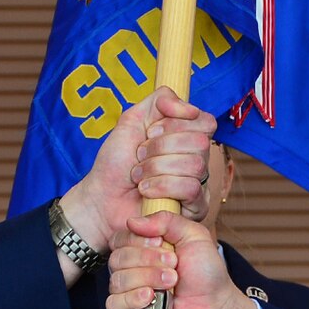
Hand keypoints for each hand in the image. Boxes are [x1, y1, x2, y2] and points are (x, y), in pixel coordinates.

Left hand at [60, 89, 218, 268]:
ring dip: (156, 168)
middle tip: (139, 156)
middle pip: (200, 142)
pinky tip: (146, 191)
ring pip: (195, 165)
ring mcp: (199, 184)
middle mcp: (197, 159)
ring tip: (139, 176)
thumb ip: (161, 100)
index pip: (206, 122)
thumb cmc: (116, 162)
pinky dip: (162, 186)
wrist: (102, 197)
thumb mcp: (132, 119)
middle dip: (160, 148)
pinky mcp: (195, 208)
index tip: (150, 133)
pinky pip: (191, 188)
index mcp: (187, 136)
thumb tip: (190, 108)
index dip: (175, 125)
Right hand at [106, 210, 260, 308]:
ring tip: (171, 282)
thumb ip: (167, 220)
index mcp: (141, 251)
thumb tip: (132, 221)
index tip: (161, 242)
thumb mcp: (194, 236)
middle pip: (117, 259)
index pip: (120, 239)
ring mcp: (128, 295)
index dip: (138, 239)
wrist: (217, 307)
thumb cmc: (206, 274)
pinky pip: (114, 304)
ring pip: (117, 280)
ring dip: (147, 278)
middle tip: (173, 265)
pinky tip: (151, 297)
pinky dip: (132, 298)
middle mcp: (131, 271)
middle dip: (147, 259)